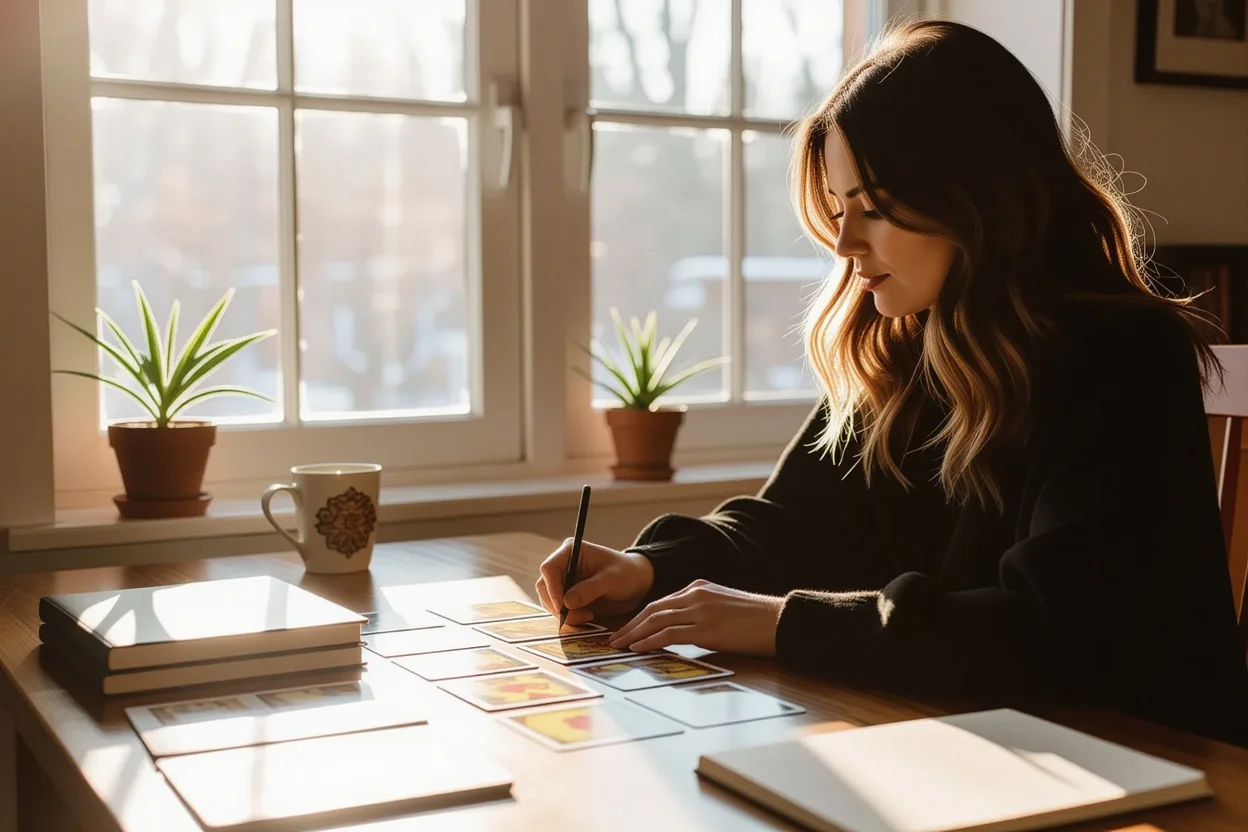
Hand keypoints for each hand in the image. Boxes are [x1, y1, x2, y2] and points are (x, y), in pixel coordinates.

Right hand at [535, 538, 654, 625]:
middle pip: (545, 586)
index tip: (562, 607)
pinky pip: (558, 609)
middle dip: (557, 605)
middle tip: (578, 617)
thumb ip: (590, 589)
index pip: (549, 568)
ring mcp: (564, 581)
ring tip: (587, 616)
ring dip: (564, 613)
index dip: (552, 588)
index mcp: (570, 551)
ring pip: (549, 600)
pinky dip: (568, 617)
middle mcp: (563, 564)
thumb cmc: (627, 573)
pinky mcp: (568, 595)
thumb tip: (566, 602)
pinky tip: (586, 617)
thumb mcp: (611, 580)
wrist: (637, 583)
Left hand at [609, 580, 783, 655]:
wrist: (779, 620)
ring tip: (619, 645)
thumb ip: (703, 610)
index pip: (662, 602)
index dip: (641, 616)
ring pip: (656, 620)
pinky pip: (669, 634)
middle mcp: (695, 595)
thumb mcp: (725, 606)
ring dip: (634, 633)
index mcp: (699, 587)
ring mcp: (700, 610)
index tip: (628, 628)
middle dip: (631, 624)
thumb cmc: (757, 619)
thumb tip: (687, 627)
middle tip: (614, 638)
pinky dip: (649, 641)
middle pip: (653, 609)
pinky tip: (637, 649)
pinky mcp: (705, 628)